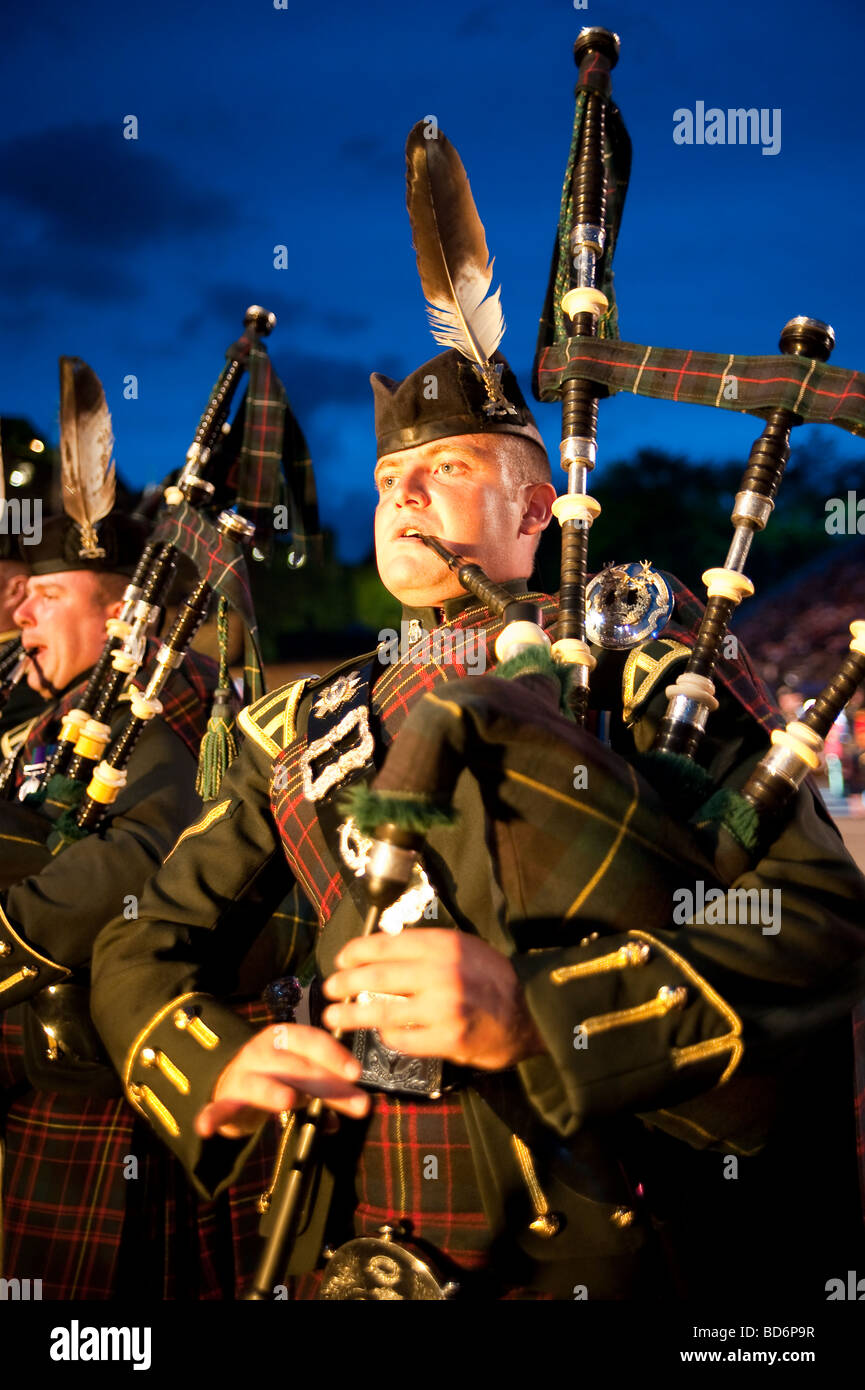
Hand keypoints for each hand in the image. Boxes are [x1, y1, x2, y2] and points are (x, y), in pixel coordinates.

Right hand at [196, 1024, 370, 1138]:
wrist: (230, 1082)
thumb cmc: (277, 1075)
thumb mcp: (302, 1076)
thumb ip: (329, 1088)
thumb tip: (360, 1106)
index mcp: (283, 1037)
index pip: (310, 1040)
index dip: (333, 1054)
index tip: (356, 1073)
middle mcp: (262, 1051)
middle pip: (296, 1066)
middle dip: (327, 1085)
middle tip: (358, 1105)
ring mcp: (241, 1074)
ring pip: (261, 1084)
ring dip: (274, 1092)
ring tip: (288, 1101)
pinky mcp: (224, 1100)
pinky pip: (218, 1108)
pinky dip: (211, 1117)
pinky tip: (205, 1128)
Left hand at [321, 929, 545, 1070]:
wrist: (531, 1012)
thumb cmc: (492, 978)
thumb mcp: (463, 948)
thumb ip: (426, 949)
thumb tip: (381, 951)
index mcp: (442, 945)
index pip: (386, 944)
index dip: (356, 952)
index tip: (341, 959)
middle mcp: (440, 973)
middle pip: (376, 977)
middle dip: (345, 983)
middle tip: (329, 989)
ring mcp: (443, 1008)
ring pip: (382, 1012)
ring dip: (352, 1016)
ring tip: (335, 1018)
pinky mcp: (447, 1039)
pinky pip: (403, 1039)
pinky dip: (388, 1037)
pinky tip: (384, 1035)